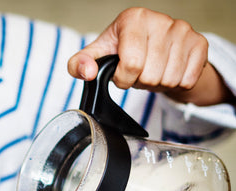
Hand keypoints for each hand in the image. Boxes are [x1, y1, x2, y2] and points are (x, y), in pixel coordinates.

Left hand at [68, 7, 233, 105]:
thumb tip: (87, 73)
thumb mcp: (97, 57)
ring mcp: (182, 29)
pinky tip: (168, 71)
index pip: (131, 64)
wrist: (156, 49)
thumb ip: (79, 65)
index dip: (124, 79)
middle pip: (150, 75)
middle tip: (139, 72)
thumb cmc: (124, 51)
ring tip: (152, 71)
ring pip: (169, 79)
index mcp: (133, 18)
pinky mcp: (199, 43)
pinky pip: (186, 80)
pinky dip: (176, 83)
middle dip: (141, 82)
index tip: (122, 74)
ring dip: (157, 84)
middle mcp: (160, 20)